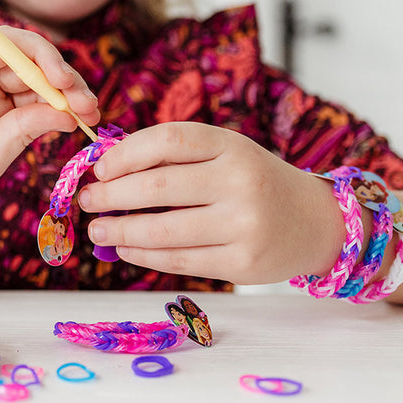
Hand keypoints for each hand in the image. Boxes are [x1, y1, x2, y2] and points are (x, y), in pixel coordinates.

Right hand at [0, 0, 99, 220]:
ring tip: (62, 79)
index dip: (71, 93)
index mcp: (3, 105)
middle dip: (63, 77)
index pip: (44, 86)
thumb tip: (69, 112)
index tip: (93, 112)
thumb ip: (27, 127)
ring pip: (4, 42)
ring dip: (40, 55)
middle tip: (85, 100)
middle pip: (31, 62)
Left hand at [79, 122, 342, 283]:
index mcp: (231, 145)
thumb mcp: (226, 156)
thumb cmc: (255, 182)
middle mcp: (239, 181)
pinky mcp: (243, 263)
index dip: (125, 154)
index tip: (99, 168)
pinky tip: (125, 250)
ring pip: (163, 230)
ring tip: (97, 230)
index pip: (167, 139)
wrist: (314, 221)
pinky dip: (144, 255)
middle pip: (157, 187)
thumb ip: (177, 160)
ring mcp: (244, 224)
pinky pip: (179, 260)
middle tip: (87, 201)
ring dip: (119, 231)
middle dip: (110, 195)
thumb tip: (111, 173)